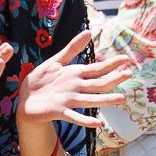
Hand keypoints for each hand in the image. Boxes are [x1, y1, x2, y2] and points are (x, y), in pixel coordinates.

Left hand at [15, 28, 130, 131]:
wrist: (26, 100)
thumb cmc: (42, 81)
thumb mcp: (56, 61)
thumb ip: (72, 48)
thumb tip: (89, 32)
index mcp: (76, 75)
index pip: (97, 69)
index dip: (111, 64)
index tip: (126, 59)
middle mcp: (76, 88)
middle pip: (98, 84)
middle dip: (113, 79)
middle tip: (129, 74)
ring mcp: (70, 100)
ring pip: (91, 100)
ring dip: (106, 100)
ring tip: (121, 99)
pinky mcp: (60, 111)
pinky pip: (75, 117)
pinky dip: (86, 121)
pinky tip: (99, 124)